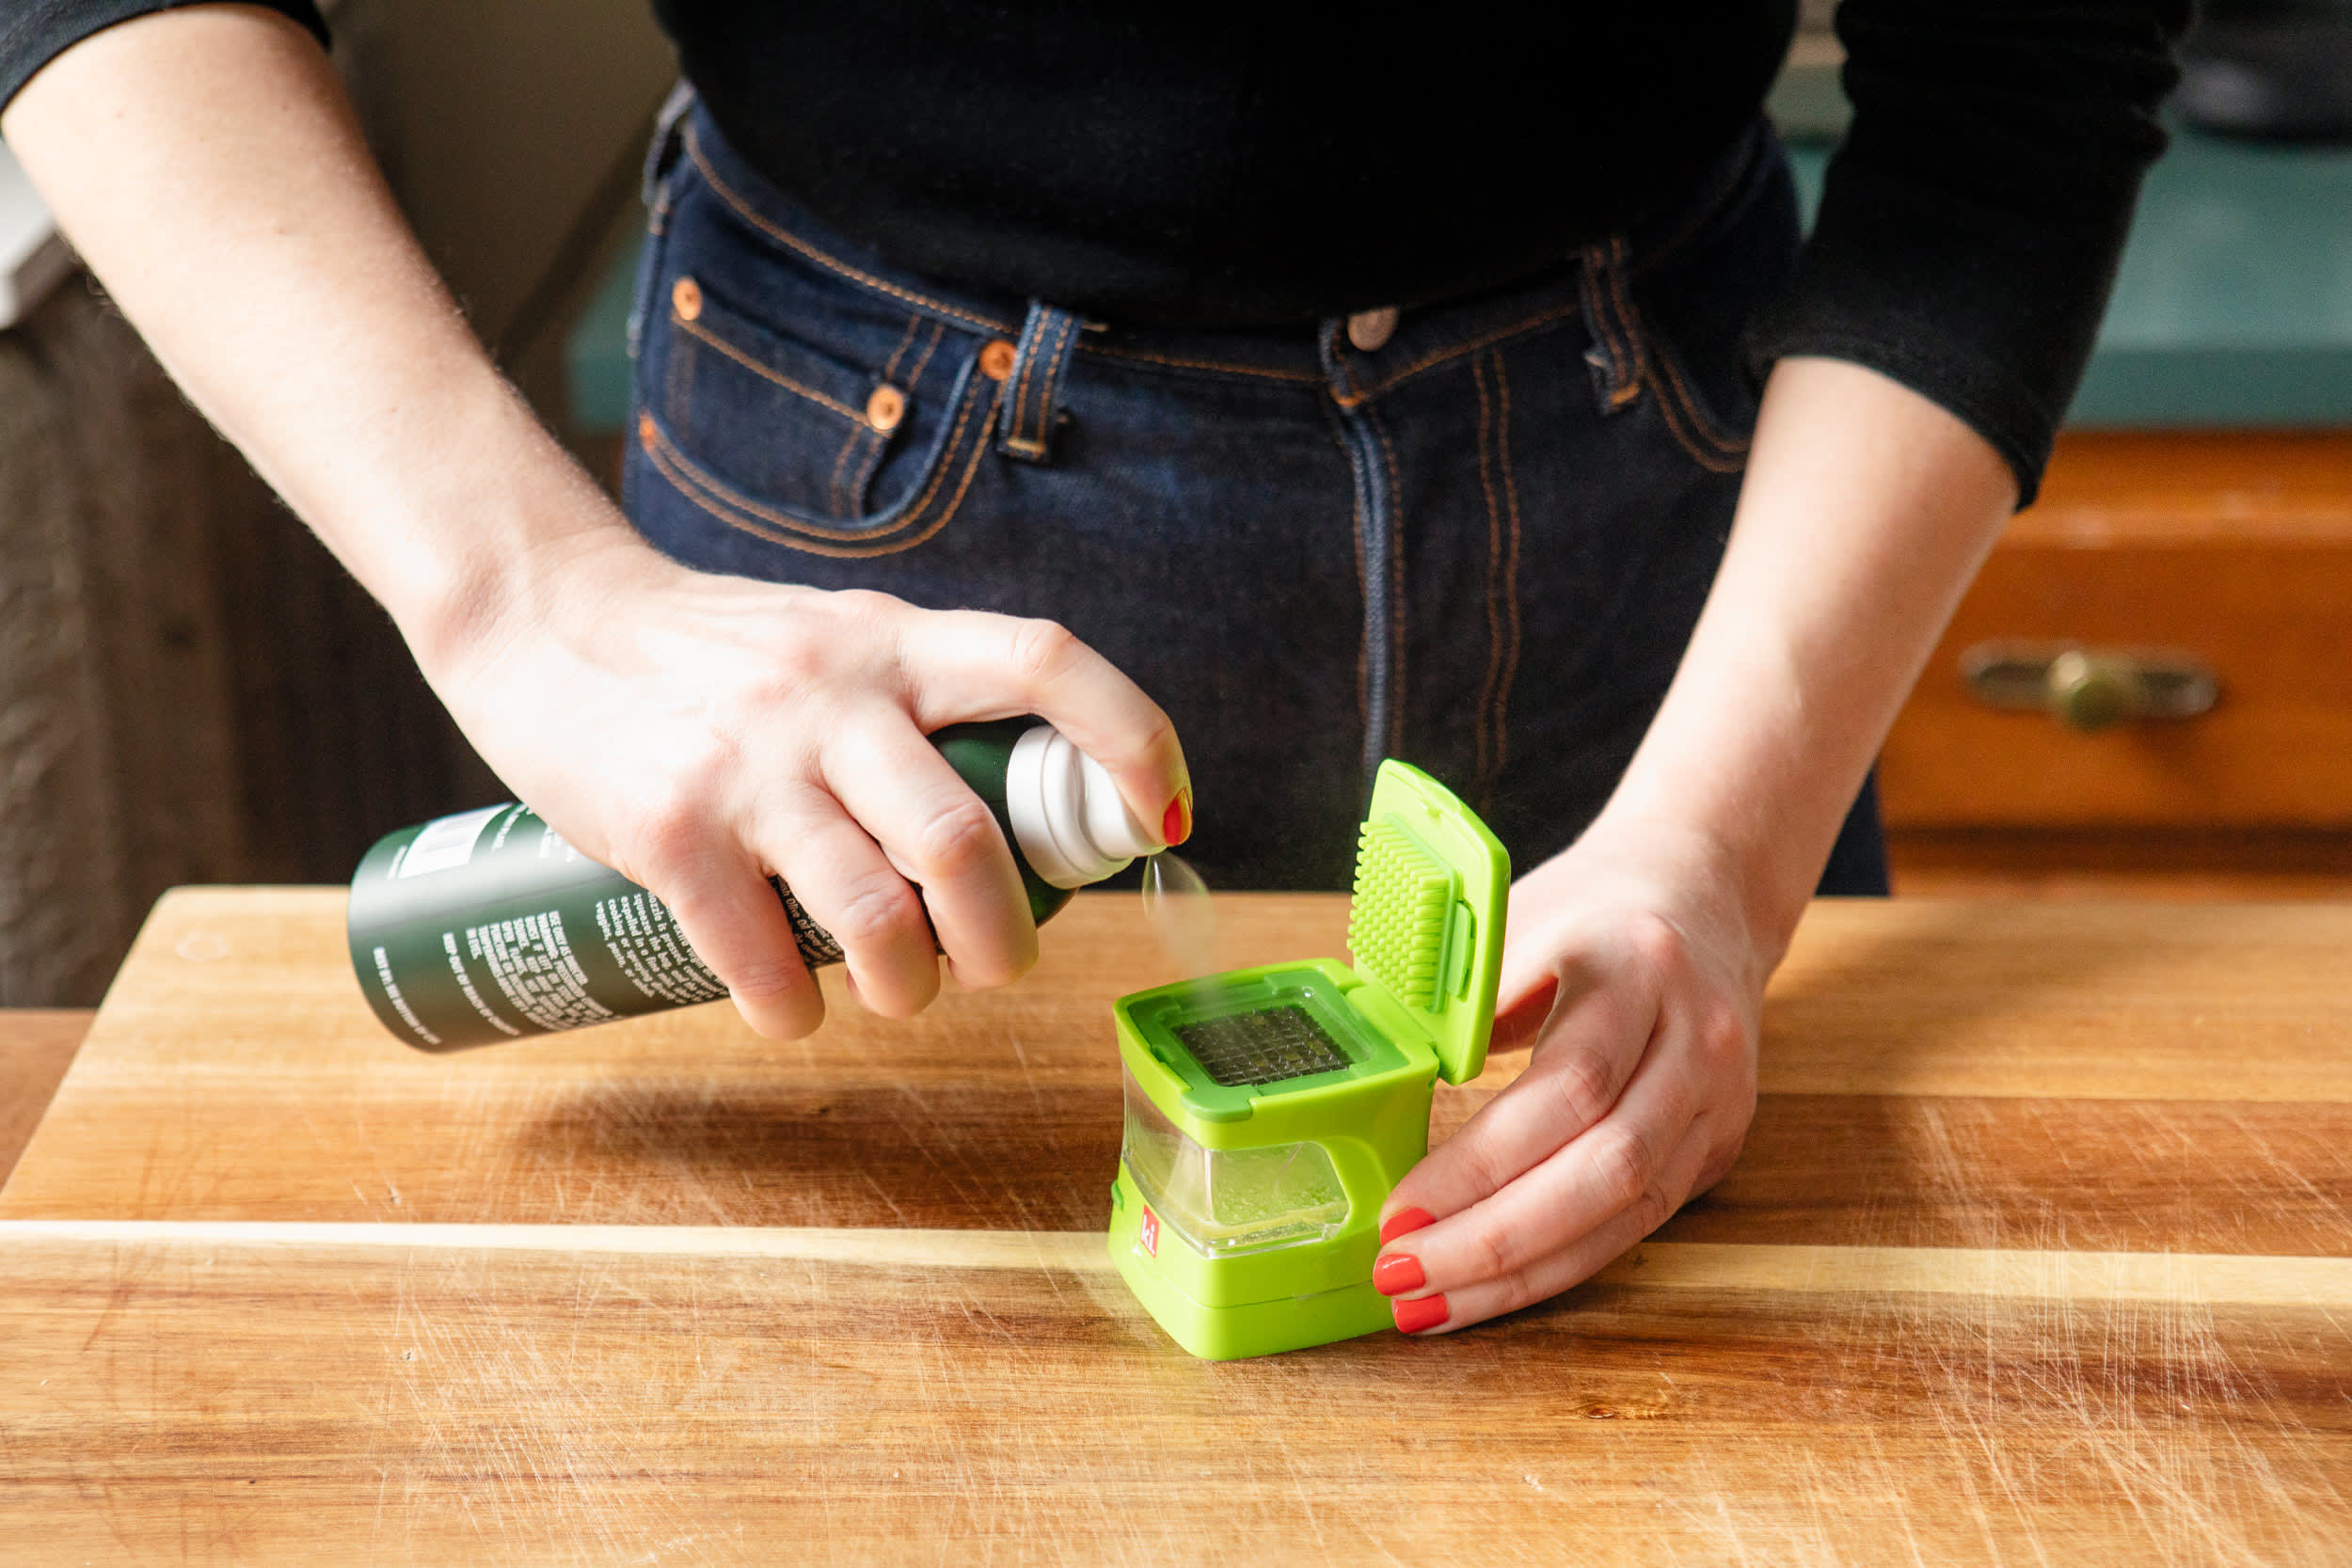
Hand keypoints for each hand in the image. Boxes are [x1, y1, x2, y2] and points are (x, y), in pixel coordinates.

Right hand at [435, 532, 1188, 1039]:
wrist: (539, 618)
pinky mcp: (668, 828)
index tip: (1161, 817)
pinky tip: (794, 1007)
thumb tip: (1026, 819)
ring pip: (877, 915)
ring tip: (897, 994)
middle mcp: (832, 695)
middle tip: (997, 966)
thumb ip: (920, 702)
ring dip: (908, 988)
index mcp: (894, 642)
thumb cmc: (712, 654)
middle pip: (966, 840)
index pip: (1049, 662)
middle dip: (1003, 938)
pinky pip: (760, 957)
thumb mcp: (835, 641)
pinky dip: (795, 1008)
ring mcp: (748, 763)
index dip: (1131, 739)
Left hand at [1369, 818, 1766, 1334]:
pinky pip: (1639, 1223)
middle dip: (1495, 1239)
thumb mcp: (1514, 918)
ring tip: (1429, 1303)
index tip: (1399, 1211)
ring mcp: (1720, 1098)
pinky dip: (1560, 1263)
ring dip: (1523, 1273)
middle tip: (1401, 1273)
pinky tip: (1492, 1288)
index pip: (1566, 1087)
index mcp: (1638, 968)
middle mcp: (1697, 1039)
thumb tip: (1373, 1082)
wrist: (1706, 891)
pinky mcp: (1720, 1143)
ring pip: (1628, 1211)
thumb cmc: (1587, 909)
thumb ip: (1454, 997)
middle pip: (1605, 1167)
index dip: (1480, 1163)